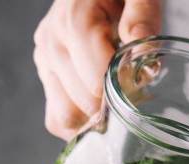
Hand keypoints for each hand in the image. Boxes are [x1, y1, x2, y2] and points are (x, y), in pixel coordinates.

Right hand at [33, 0, 162, 139]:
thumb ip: (142, 14)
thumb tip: (143, 48)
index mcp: (74, 19)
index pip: (96, 78)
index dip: (123, 90)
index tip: (142, 84)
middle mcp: (52, 42)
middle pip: (83, 102)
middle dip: (113, 107)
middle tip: (135, 96)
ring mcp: (45, 61)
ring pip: (66, 116)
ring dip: (95, 120)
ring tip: (118, 107)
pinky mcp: (46, 76)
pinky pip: (57, 119)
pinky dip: (80, 124)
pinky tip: (100, 113)